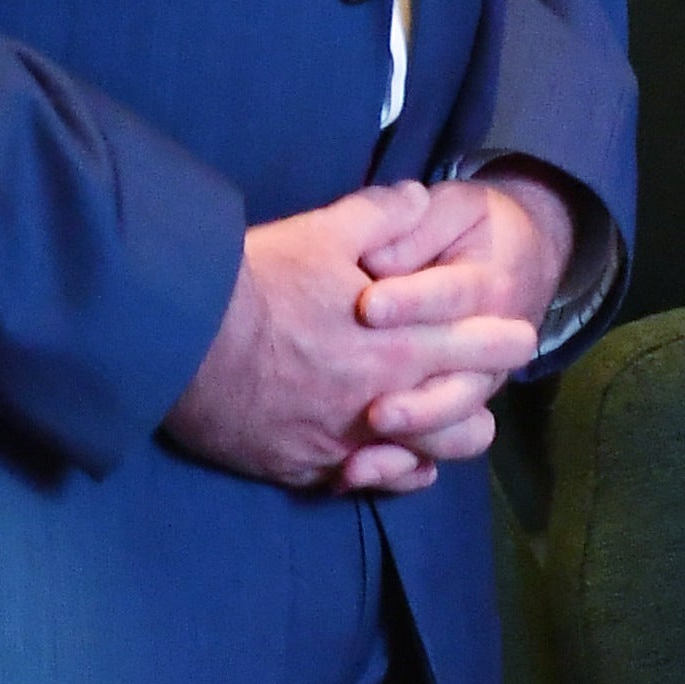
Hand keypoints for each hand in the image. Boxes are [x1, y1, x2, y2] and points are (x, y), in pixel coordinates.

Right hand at [164, 184, 542, 493]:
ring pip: (423, 463)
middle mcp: (384, 400)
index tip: (509, 333)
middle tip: (470, 382)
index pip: (488, 349)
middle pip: (470, 423)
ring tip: (430, 425)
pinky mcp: (301, 468)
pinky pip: (361, 484)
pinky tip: (380, 457)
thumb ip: (386, 214)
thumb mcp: (326, 231)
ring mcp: (344, 443)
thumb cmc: (256, 282)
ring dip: (433, 445)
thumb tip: (421, 199)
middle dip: (478, 401)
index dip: (506, 339)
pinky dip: (378, 471)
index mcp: (405, 342)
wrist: (175, 341)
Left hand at [350, 162, 578, 466]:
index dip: (412, 303)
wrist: (518, 259)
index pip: (454, 297)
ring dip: (416, 441)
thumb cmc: (472, 231)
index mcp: (491, 288)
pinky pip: (431, 461)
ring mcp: (471, 391)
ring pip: (458, 432)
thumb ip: (415, 225)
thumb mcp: (451, 209)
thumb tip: (377, 259)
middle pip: (464, 387)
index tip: (366, 306)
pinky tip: (353, 472)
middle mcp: (490, 353)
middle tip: (375, 408)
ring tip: (368, 443)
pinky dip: (398, 473)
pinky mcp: (447, 419)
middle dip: (421, 400)